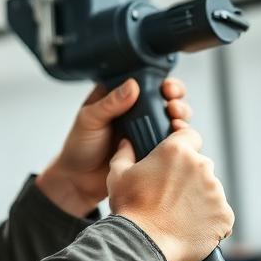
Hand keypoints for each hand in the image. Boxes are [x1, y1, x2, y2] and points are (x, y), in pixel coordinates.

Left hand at [35, 77, 191, 218]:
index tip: (165, 85)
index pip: (143, 80)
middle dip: (176, 95)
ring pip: (172, 116)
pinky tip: (178, 135)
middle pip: (165, 96)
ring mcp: (146, 129)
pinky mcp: (153, 148)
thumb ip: (110, 103)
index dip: (159, 80)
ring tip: (176, 117)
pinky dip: (179, 135)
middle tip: (172, 99)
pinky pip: (171, 139)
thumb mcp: (89, 119)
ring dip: (180, 113)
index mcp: (119, 96)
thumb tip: (132, 86)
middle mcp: (136, 111)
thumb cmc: (79, 146)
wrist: (80, 181)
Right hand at [107, 128, 233, 260]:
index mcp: (177, 151)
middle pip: (200, 165)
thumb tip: (127, 143)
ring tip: (177, 215)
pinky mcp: (224, 215)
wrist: (144, 245)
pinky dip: (209, 220)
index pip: (191, 135)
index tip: (176, 159)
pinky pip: (219, 214)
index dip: (183, 145)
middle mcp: (201, 166)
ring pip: (210, 190)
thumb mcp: (118, 175)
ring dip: (199, 198)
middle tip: (169, 195)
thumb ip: (124, 153)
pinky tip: (189, 228)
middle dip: (189, 176)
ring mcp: (216, 192)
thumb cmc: (130, 209)